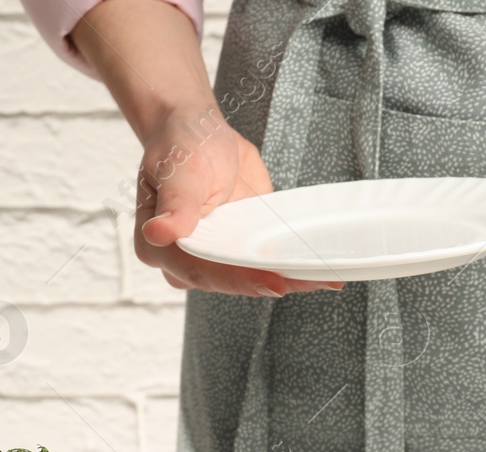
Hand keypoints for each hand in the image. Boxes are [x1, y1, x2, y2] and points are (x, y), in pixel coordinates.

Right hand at [135, 109, 340, 296]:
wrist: (202, 133)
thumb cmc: (181, 145)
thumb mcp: (179, 169)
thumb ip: (175, 204)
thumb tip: (159, 233)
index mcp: (159, 246)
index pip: (201, 271)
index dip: (239, 281)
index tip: (273, 283)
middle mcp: (186, 260)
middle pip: (232, 281)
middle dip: (273, 283)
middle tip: (311, 283)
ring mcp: (216, 258)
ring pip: (253, 276)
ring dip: (291, 279)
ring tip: (326, 280)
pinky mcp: (241, 251)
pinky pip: (268, 263)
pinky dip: (296, 268)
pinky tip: (325, 274)